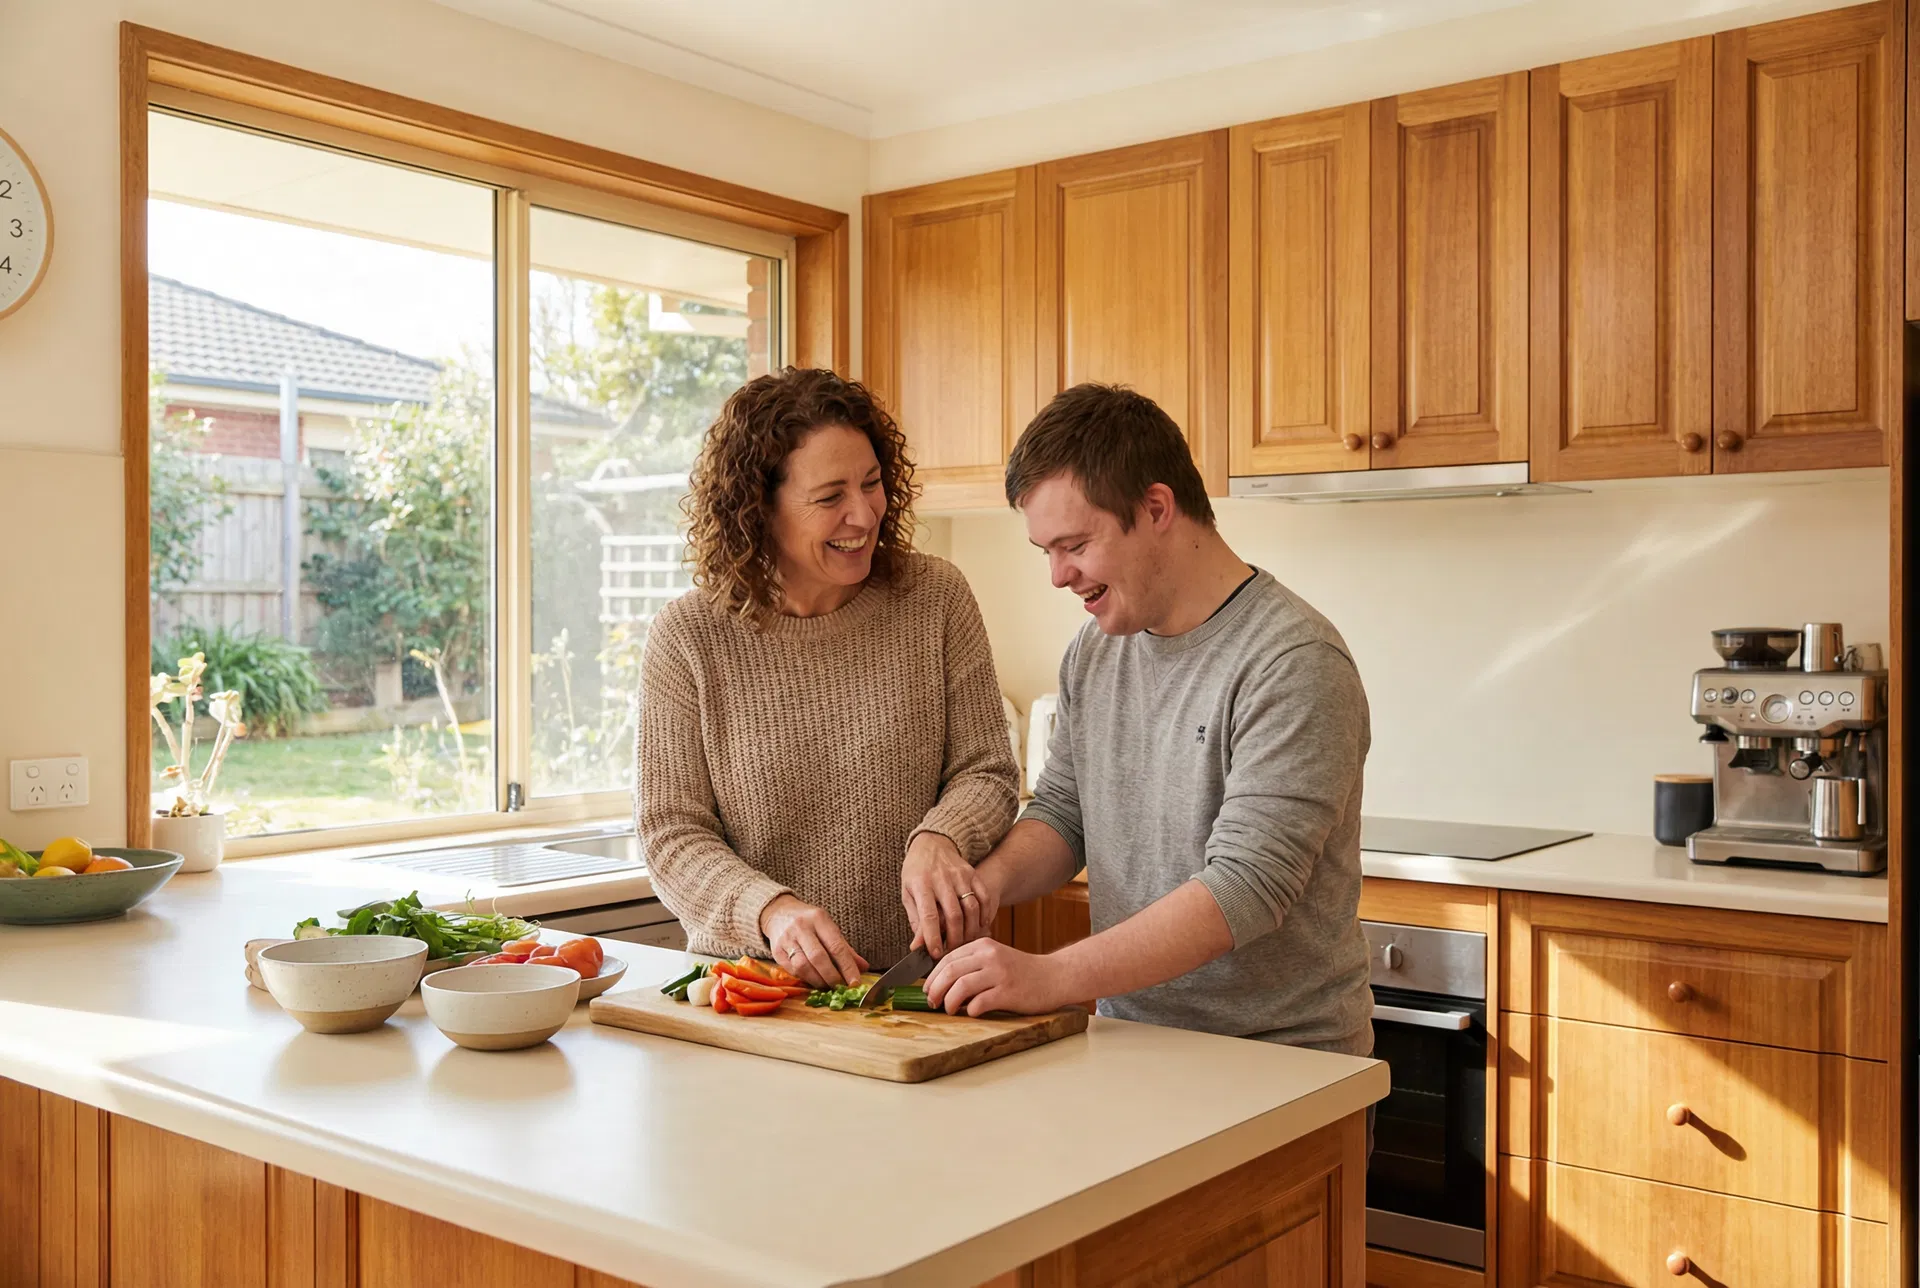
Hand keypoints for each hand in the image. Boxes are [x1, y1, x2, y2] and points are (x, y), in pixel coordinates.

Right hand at [759, 895, 867, 987]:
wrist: (779, 913)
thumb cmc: (809, 922)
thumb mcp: (828, 928)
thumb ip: (845, 948)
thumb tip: (863, 967)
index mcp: (819, 918)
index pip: (836, 946)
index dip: (847, 967)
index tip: (855, 982)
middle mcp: (801, 927)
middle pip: (818, 957)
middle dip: (832, 977)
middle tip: (841, 988)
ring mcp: (787, 939)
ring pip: (803, 966)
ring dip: (818, 981)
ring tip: (827, 986)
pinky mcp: (776, 951)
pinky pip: (792, 971)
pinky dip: (806, 979)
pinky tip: (814, 980)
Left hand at [901, 831, 995, 956]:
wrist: (932, 844)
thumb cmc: (917, 872)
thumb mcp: (908, 893)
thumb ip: (916, 920)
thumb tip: (918, 946)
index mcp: (921, 884)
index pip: (929, 915)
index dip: (933, 937)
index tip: (935, 953)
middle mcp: (942, 879)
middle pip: (954, 914)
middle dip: (954, 938)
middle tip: (951, 951)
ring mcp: (960, 875)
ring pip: (971, 908)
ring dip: (970, 930)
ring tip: (964, 941)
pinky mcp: (973, 874)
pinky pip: (984, 897)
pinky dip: (984, 915)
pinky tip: (980, 926)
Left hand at [924, 939, 1071, 1016]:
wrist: (1055, 976)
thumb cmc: (1023, 972)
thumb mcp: (997, 958)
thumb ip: (974, 964)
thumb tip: (942, 981)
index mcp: (984, 946)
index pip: (948, 958)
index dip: (933, 976)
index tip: (927, 989)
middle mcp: (990, 956)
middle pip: (950, 972)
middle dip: (934, 989)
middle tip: (931, 1002)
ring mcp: (1000, 974)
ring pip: (960, 987)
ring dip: (948, 1002)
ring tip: (948, 1010)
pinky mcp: (1008, 992)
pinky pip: (979, 1003)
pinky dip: (970, 1011)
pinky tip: (972, 1013)